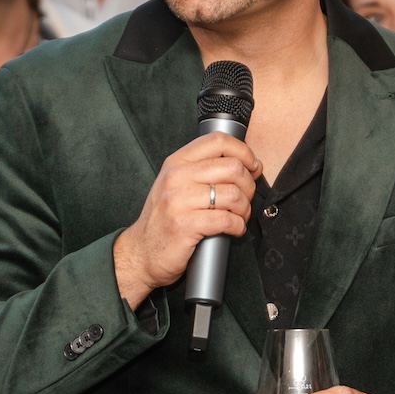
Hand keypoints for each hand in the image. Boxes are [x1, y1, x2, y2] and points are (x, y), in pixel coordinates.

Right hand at [112, 133, 260, 305]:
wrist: (142, 252)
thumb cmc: (165, 219)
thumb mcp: (177, 184)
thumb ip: (205, 170)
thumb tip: (249, 164)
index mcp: (177, 162)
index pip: (218, 141)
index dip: (244, 152)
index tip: (252, 167)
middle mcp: (176, 177)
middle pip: (232, 168)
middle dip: (248, 186)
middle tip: (244, 199)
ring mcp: (179, 201)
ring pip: (233, 195)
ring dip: (244, 209)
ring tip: (238, 217)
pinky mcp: (184, 225)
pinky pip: (227, 220)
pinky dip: (238, 226)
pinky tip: (233, 230)